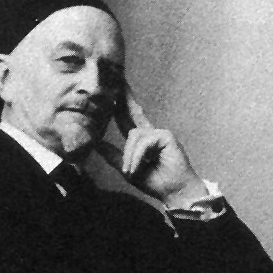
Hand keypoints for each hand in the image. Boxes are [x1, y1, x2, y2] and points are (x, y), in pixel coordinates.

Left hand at [95, 85, 207, 207]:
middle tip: (116, 79)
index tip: (112, 90)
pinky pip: (143, 142)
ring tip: (131, 172)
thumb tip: (97, 144)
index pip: (127, 118)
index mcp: (142, 140)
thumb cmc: (156, 182)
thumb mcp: (128, 169)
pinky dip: (137, 157)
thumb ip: (114, 156)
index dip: (119, 105)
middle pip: (133, 111)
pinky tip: (137, 168)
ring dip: (129, 157)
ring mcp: (159, 133)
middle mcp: (151, 133)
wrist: (175, 192)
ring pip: (133, 136)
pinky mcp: (166, 137)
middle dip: (124, 96)